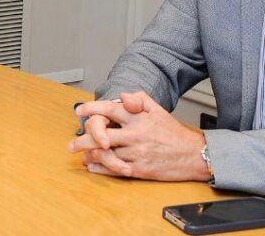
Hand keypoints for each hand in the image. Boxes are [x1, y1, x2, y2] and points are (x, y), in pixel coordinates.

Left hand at [68, 91, 210, 180]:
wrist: (193, 155)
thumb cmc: (173, 133)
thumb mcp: (158, 110)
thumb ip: (139, 99)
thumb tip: (122, 94)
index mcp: (138, 118)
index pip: (109, 110)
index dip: (91, 109)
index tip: (79, 111)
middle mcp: (134, 135)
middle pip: (102, 135)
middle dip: (83, 138)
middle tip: (72, 142)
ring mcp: (136, 153)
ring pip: (105, 154)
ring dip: (90, 155)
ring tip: (81, 155)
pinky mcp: (139, 169)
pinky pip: (115, 169)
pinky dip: (101, 169)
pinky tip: (93, 167)